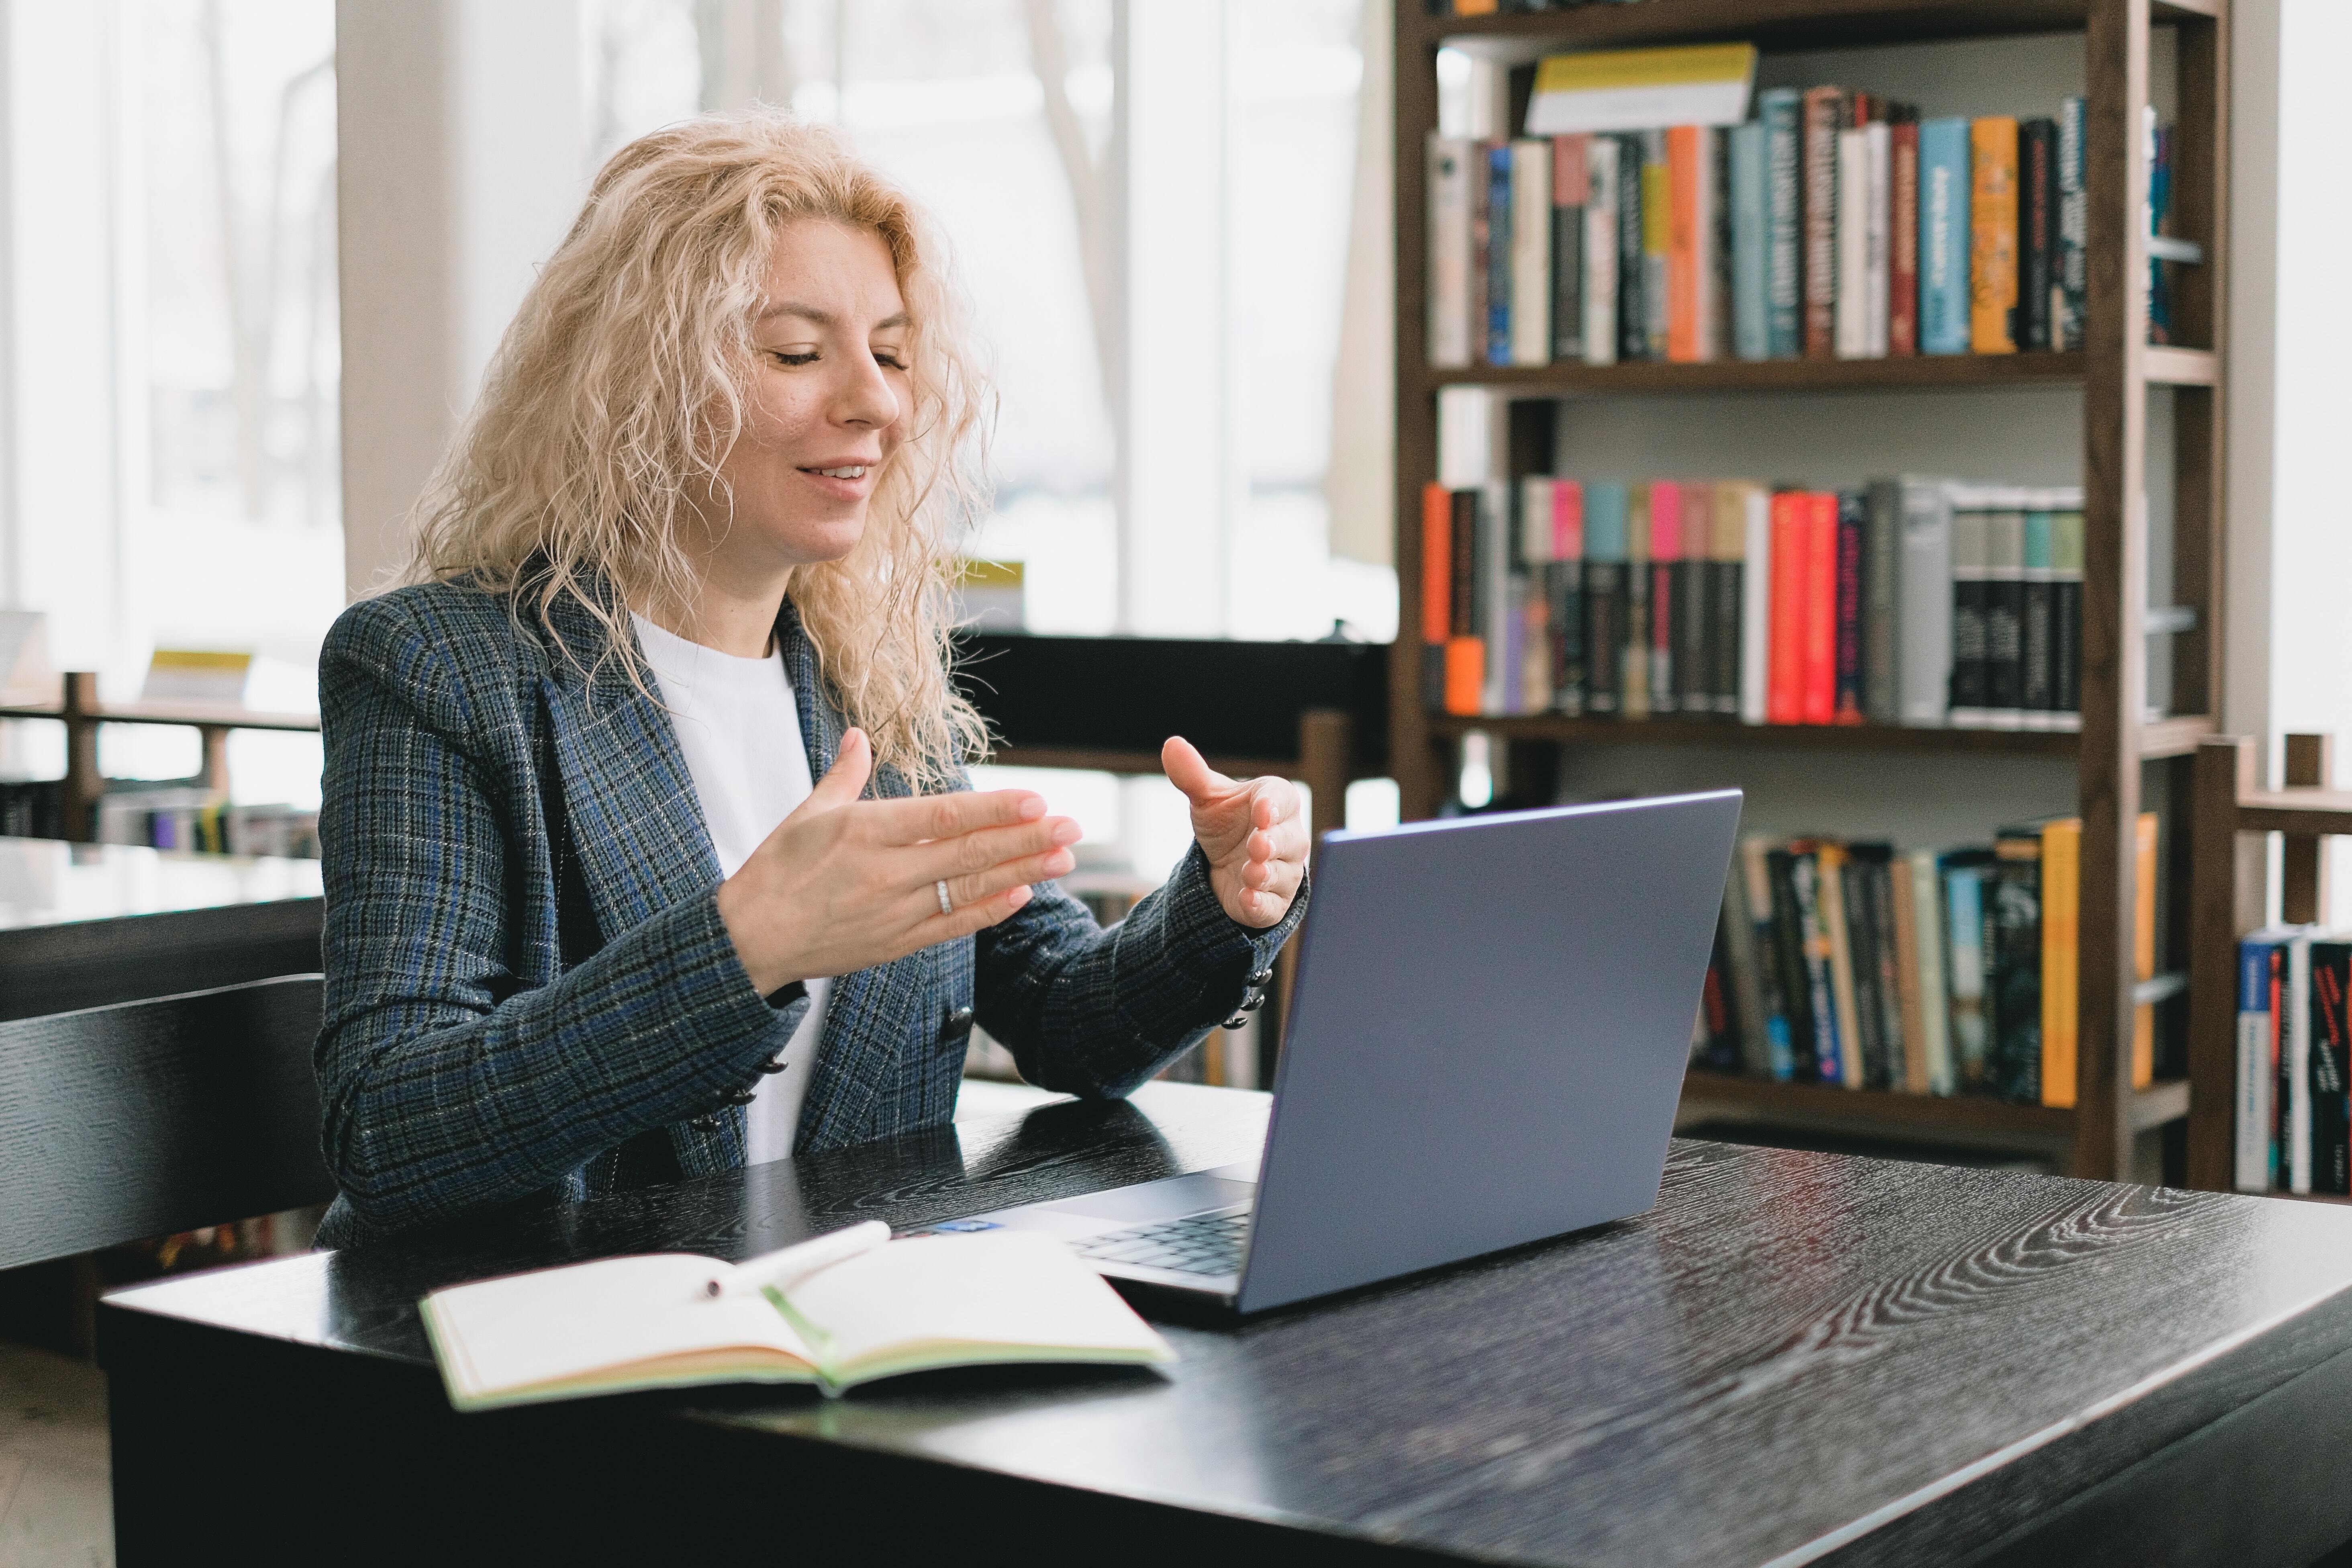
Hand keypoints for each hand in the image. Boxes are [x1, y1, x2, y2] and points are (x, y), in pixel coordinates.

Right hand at [714, 729, 1081, 994]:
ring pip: (969, 889)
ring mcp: (894, 912)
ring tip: (1063, 858)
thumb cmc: (775, 872)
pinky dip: (989, 911)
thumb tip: (858, 736)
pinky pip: (952, 925)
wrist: (750, 941)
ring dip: (1022, 872)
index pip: (942, 817)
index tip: (1036, 799)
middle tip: (1073, 825)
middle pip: (969, 853)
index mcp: (864, 832)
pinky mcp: (896, 943)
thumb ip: (843, 775)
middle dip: (1026, 838)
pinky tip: (1023, 895)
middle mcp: (885, 873)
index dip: (994, 809)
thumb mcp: (805, 815)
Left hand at [1161, 736, 1306, 928]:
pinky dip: (1261, 904)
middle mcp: (1288, 837)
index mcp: (1276, 803)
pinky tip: (1248, 899)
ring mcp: (1284, 872)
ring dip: (1267, 874)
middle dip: (1273, 842)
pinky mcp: (1273, 903)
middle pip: (1289, 839)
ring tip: (1250, 872)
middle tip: (1257, 844)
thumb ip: (1192, 775)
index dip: (1273, 805)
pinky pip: (1273, 905)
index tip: (1262, 809)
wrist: (1223, 865)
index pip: (1282, 799)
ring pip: (1283, 874)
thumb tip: (1172, 744)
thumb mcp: (1207, 799)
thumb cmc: (1226, 824)